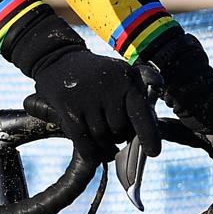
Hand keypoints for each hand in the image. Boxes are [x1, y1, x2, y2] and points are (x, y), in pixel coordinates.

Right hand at [24, 45, 161, 164]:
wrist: (59, 59)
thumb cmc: (97, 75)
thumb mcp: (120, 75)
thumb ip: (135, 98)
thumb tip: (143, 136)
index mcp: (126, 79)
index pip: (141, 112)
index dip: (148, 135)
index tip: (153, 152)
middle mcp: (108, 88)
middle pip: (120, 130)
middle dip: (118, 137)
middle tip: (113, 132)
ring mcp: (87, 98)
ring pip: (102, 138)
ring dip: (102, 146)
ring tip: (101, 140)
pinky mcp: (68, 108)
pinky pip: (84, 142)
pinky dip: (89, 153)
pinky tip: (92, 155)